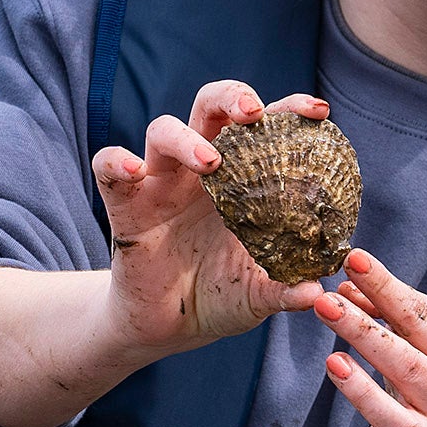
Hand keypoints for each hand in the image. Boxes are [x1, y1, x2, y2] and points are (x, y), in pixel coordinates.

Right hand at [94, 81, 335, 358]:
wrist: (169, 328)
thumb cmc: (220, 296)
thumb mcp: (257, 295)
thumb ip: (284, 290)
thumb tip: (317, 292)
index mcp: (240, 180)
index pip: (264, 129)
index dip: (289, 111)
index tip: (318, 112)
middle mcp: (199, 171)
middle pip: (209, 107)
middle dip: (232, 97)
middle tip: (253, 112)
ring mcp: (160, 184)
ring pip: (163, 130)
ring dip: (186, 138)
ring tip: (210, 162)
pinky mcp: (125, 206)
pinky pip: (109, 168)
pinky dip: (116, 161)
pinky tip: (134, 170)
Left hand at [316, 249, 426, 426]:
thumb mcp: (423, 349)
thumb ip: (388, 317)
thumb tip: (345, 286)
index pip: (423, 320)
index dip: (389, 288)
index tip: (354, 260)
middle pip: (407, 365)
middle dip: (366, 332)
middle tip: (325, 302)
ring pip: (396, 420)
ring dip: (363, 392)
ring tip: (332, 361)